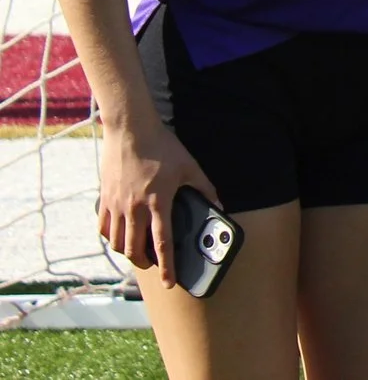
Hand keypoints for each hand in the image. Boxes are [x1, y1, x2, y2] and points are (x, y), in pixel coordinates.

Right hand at [98, 118, 217, 285]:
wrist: (131, 130)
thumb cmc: (163, 147)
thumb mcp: (190, 166)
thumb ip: (205, 188)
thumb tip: (219, 205)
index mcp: (158, 202)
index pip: (162, 243)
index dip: (167, 265)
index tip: (170, 281)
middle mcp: (134, 208)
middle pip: (135, 249)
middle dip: (145, 263)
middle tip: (154, 264)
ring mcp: (116, 204)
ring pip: (117, 242)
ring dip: (128, 252)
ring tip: (138, 252)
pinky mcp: (104, 199)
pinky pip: (104, 228)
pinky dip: (112, 238)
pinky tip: (121, 236)